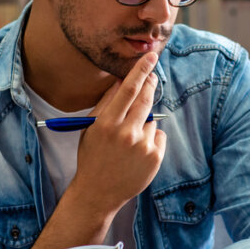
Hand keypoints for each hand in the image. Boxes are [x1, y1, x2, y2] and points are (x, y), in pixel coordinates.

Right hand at [71, 52, 167, 220]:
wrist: (98, 192)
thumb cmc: (92, 156)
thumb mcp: (91, 128)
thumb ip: (107, 103)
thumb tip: (123, 79)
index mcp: (107, 124)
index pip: (128, 89)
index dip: (141, 70)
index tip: (151, 56)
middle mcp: (126, 133)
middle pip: (145, 98)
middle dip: (150, 83)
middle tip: (152, 75)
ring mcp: (142, 146)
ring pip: (151, 119)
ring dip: (144, 122)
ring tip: (129, 141)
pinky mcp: (155, 157)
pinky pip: (158, 135)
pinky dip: (151, 138)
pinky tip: (137, 152)